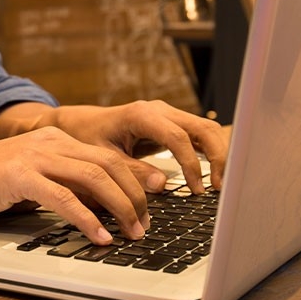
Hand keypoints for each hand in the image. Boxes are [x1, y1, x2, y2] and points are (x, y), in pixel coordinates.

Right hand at [0, 127, 148, 243]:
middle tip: (145, 224)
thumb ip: (63, 184)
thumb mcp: (32, 177)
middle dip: (135, 196)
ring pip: (94, 178)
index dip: (135, 180)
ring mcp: (35, 157)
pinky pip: (64, 198)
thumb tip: (99, 207)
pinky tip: (99, 236)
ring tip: (131, 233)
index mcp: (56, 140)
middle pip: (109, 165)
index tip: (151, 204)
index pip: (108, 157)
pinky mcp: (20, 176)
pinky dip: (87, 219)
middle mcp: (50, 143)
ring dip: (120, 208)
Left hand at [42, 101, 228, 193]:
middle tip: (219, 187)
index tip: (196, 189)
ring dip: (216, 154)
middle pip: (202, 127)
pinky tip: (210, 174)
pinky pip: (196, 134)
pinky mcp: (170, 123)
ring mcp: (167, 114)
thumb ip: (132, 171)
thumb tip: (162, 185)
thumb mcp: (104, 158)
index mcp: (141, 115)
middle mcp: (158, 110)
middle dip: (216, 156)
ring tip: (218, 184)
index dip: (191, 164)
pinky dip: (207, 151)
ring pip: (204, 128)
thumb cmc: (88, 138)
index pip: (178, 138)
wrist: (81, 124)